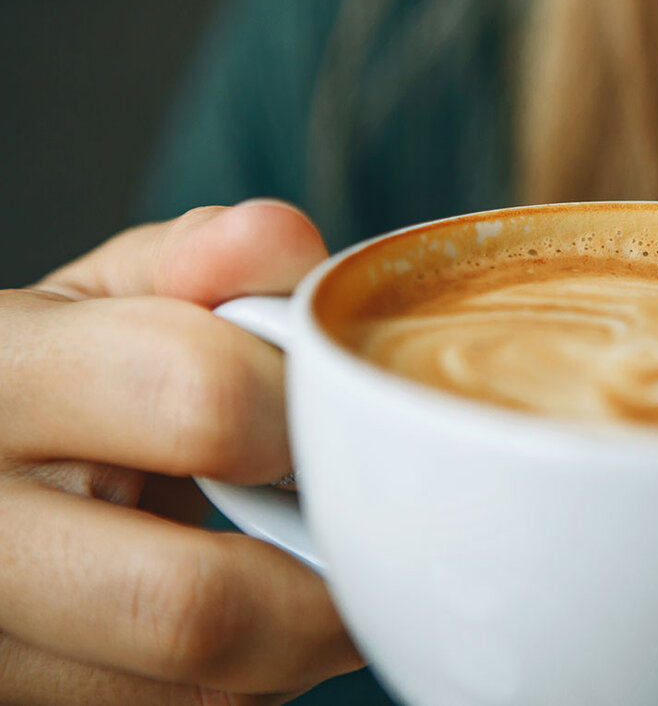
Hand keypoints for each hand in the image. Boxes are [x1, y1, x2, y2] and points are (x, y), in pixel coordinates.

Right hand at [0, 201, 363, 704]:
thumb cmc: (61, 370)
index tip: (350, 411)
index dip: (309, 408)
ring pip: (200, 690)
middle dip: (324, 577)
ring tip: (309, 559)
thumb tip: (281, 241)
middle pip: (194, 604)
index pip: (199, 398)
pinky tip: (249, 606)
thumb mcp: (105, 293)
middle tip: (379, 532)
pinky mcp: (29, 703)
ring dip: (297, 636)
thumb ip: (198, 260)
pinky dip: (250, 673)